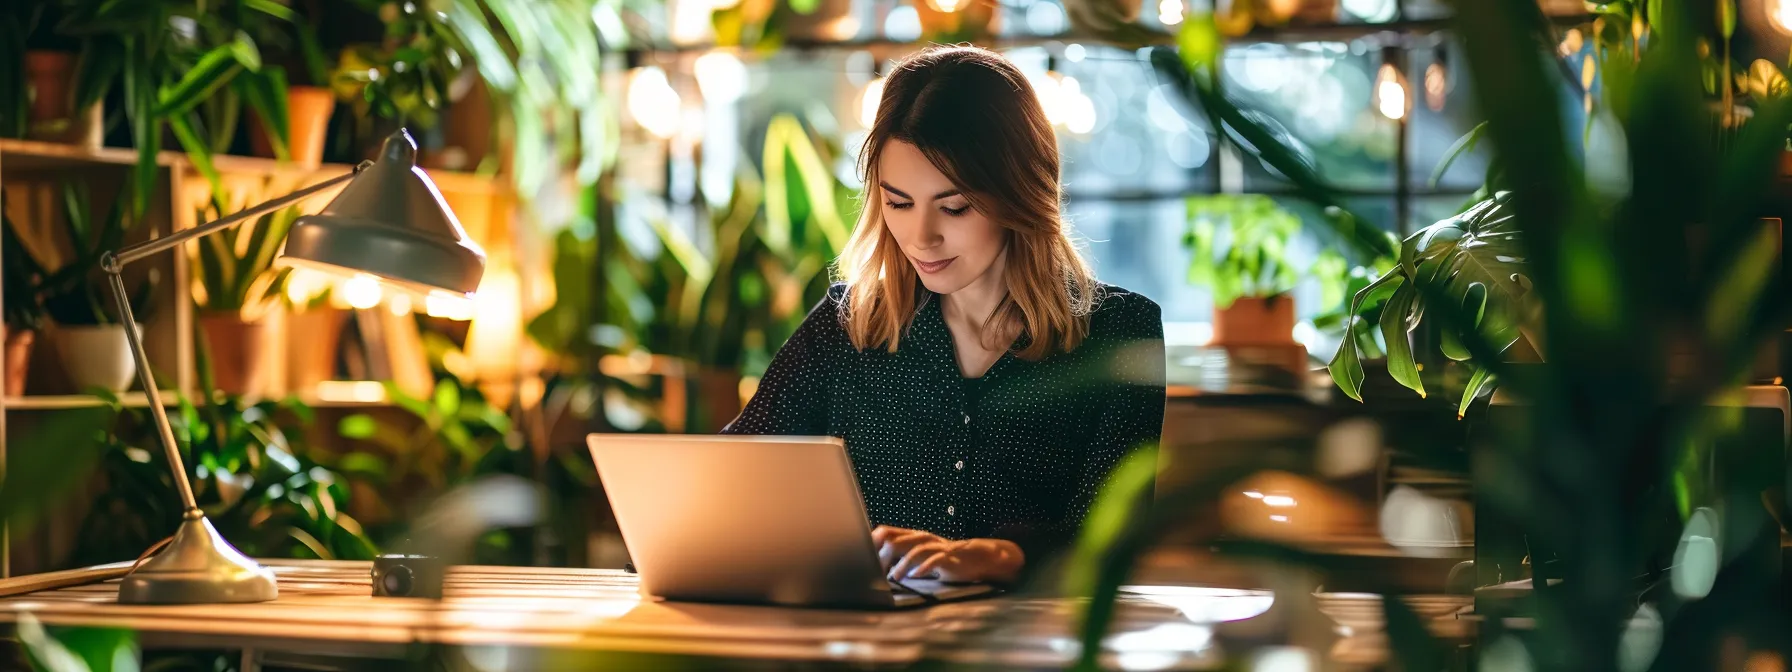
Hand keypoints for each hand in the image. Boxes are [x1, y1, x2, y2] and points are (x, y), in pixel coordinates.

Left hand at [871, 526, 1023, 583]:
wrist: (975, 557)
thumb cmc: (941, 557)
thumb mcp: (918, 553)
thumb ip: (898, 555)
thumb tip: (873, 564)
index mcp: (911, 536)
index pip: (886, 532)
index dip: (872, 543)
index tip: (859, 556)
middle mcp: (921, 538)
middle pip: (897, 541)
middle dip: (883, 557)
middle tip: (873, 573)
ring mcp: (935, 546)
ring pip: (915, 550)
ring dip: (903, 564)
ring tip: (895, 577)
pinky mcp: (948, 557)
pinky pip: (935, 560)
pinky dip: (924, 567)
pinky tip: (916, 575)